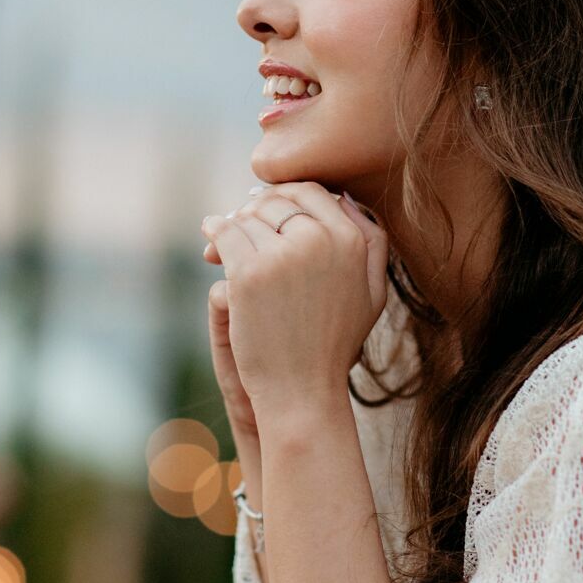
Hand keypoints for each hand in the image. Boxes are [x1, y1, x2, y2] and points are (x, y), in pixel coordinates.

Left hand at [200, 183, 387, 426]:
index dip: (287, 196)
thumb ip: (371, 242)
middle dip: (257, 210)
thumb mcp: (372, 293)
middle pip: (277, 201)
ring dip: (235, 224)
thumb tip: (347, 199)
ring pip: (248, 217)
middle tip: (242, 223)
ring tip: (223, 239)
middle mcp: (319, 239)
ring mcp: (283, 255)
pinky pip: (224, 233)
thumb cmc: (335, 344)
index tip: (270, 209)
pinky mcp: (249, 273)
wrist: (302, 391)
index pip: (312, 192)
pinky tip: (209, 235)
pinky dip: (214, 230)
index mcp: (351, 240)